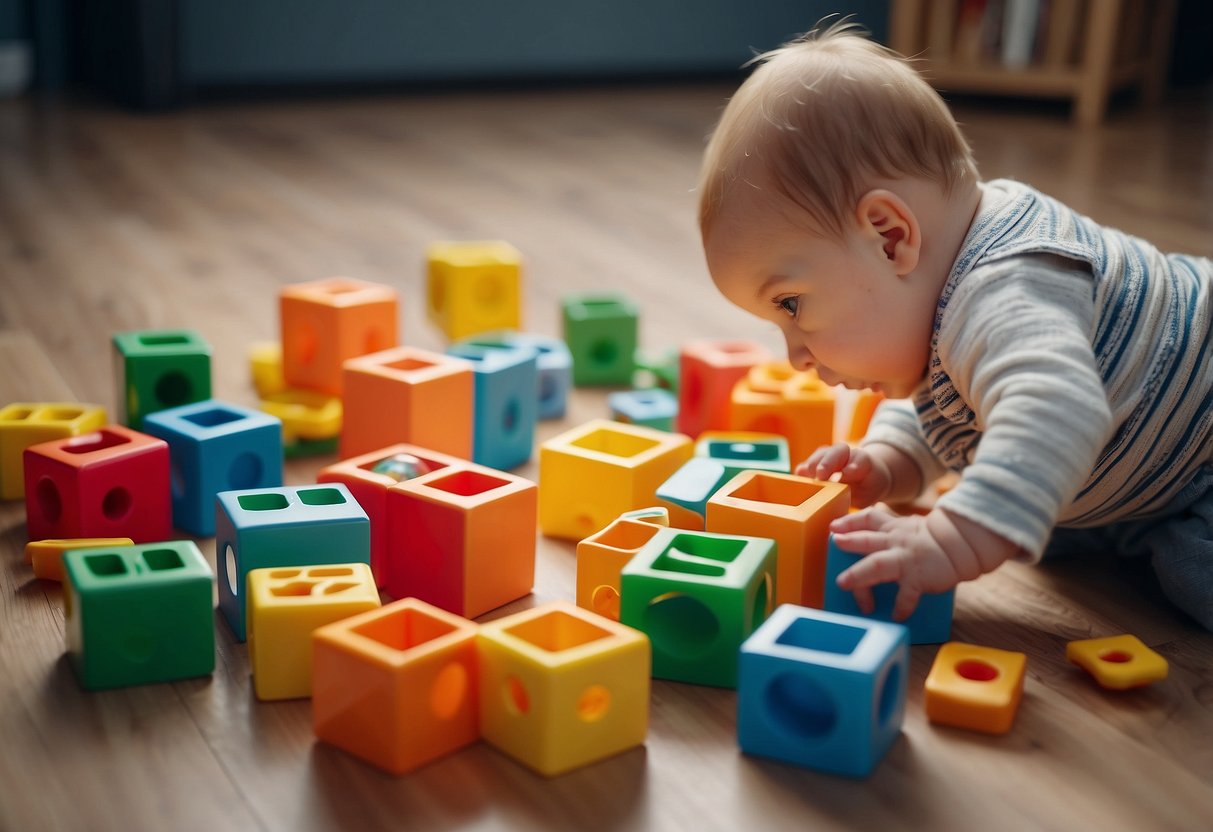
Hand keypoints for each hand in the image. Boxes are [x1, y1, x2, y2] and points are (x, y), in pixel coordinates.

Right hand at [796, 442, 893, 507]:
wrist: (866, 476)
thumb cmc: (868, 486)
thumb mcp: (870, 493)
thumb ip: (861, 493)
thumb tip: (843, 498)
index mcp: (863, 461)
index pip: (860, 459)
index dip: (852, 466)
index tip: (845, 474)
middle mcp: (847, 454)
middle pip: (838, 451)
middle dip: (828, 462)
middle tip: (820, 474)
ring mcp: (831, 456)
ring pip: (822, 453)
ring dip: (813, 463)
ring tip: (804, 475)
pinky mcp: (818, 462)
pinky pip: (811, 462)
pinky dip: (804, 469)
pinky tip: (798, 476)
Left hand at [830, 505, 1019, 619]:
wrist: (965, 545)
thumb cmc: (937, 540)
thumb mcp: (911, 528)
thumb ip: (892, 530)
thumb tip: (873, 535)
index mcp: (894, 529)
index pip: (869, 519)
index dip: (850, 522)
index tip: (834, 526)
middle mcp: (896, 542)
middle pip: (867, 540)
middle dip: (849, 541)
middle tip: (834, 543)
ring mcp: (906, 560)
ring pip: (877, 564)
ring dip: (858, 574)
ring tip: (844, 583)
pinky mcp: (919, 578)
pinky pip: (906, 594)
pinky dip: (901, 605)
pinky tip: (896, 615)